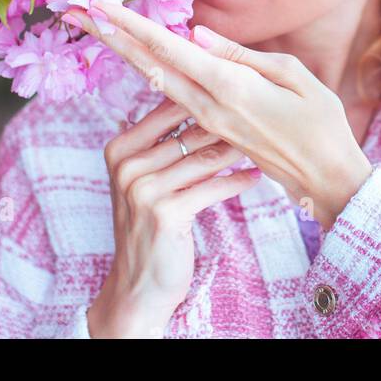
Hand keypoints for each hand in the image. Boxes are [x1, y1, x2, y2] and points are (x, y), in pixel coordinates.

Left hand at [64, 1, 374, 231]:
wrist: (327, 182)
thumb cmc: (323, 125)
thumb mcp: (295, 77)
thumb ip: (243, 56)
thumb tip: (196, 36)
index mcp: (230, 88)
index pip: (169, 50)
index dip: (132, 26)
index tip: (99, 5)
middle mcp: (209, 106)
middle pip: (148, 65)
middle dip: (110, 34)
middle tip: (73, 8)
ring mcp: (209, 121)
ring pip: (156, 80)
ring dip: (123, 51)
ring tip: (95, 25)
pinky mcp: (214, 130)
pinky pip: (174, 96)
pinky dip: (150, 71)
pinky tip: (136, 57)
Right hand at [88, 96, 261, 336]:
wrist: (137, 286)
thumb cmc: (149, 227)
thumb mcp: (144, 182)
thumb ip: (163, 145)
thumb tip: (204, 102)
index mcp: (118, 149)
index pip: (166, 110)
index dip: (203, 99)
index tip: (235, 93)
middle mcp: (127, 166)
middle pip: (188, 133)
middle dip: (227, 125)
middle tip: (259, 117)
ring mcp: (143, 190)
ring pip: (203, 158)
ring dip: (236, 151)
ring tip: (262, 144)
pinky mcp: (166, 213)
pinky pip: (212, 188)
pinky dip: (236, 181)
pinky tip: (254, 177)